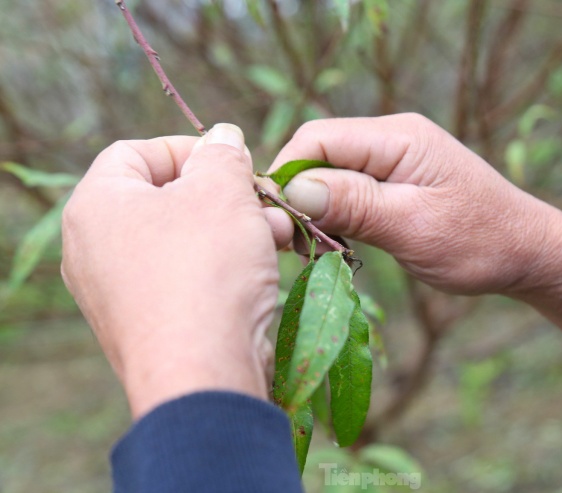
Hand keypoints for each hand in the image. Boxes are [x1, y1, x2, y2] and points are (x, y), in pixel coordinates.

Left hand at [61, 124, 292, 418]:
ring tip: (278, 233)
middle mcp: (95, 249)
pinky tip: (263, 266)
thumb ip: (223, 155)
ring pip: (182, 240)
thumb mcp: (223, 192)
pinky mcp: (147, 325)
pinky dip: (222, 266)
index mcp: (96, 205)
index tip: (235, 161)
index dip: (190, 148)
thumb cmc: (206, 269)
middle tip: (264, 198)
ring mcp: (117, 293)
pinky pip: (184, 279)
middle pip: (164, 198)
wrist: (203, 374)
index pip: (135, 151)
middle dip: (224, 194)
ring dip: (234, 228)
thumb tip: (223, 138)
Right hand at [271, 114, 561, 369]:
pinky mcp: (401, 180)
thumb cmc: (480, 243)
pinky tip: (339, 240)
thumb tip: (294, 189)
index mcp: (398, 138)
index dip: (287, 176)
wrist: (529, 254)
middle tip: (296, 244)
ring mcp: (398, 158)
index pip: (317, 139)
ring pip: (333, 171)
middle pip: (320, 152)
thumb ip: (354, 204)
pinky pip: (353, 187)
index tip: (278, 224)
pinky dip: (338, 212)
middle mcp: (394, 138)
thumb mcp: (413, 227)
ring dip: (318, 206)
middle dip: (300, 193)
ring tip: (318, 247)